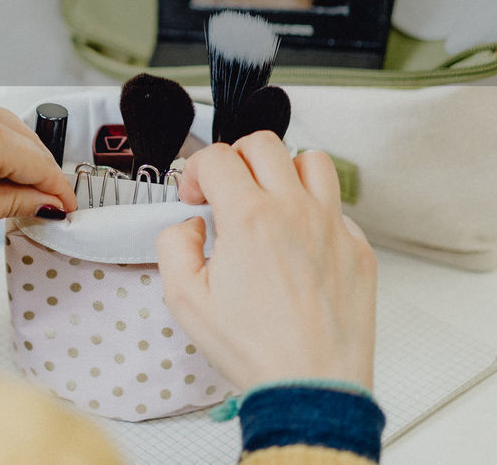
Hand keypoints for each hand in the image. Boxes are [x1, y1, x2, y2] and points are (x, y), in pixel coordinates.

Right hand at [156, 132, 374, 390]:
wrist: (309, 387)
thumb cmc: (253, 348)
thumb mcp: (183, 299)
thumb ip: (173, 245)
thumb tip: (190, 226)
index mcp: (249, 218)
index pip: (217, 157)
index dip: (195, 172)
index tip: (194, 197)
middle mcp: (294, 212)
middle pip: (264, 144)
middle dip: (235, 159)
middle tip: (226, 190)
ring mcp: (333, 228)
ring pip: (313, 161)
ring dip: (284, 171)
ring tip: (269, 200)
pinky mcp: (358, 250)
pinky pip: (338, 207)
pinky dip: (314, 211)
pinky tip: (298, 240)